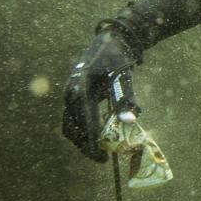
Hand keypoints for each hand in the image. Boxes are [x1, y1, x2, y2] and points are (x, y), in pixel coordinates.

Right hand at [62, 28, 138, 161]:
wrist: (109, 41)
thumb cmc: (118, 59)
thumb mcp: (123, 76)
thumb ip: (125, 98)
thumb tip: (131, 120)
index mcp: (81, 89)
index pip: (84, 123)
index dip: (91, 142)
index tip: (101, 157)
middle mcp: (71, 93)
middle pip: (72, 128)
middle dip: (85, 145)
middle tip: (102, 158)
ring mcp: (69, 94)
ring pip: (69, 125)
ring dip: (82, 140)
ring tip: (100, 151)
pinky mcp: (73, 96)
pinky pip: (73, 119)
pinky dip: (82, 130)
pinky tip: (97, 137)